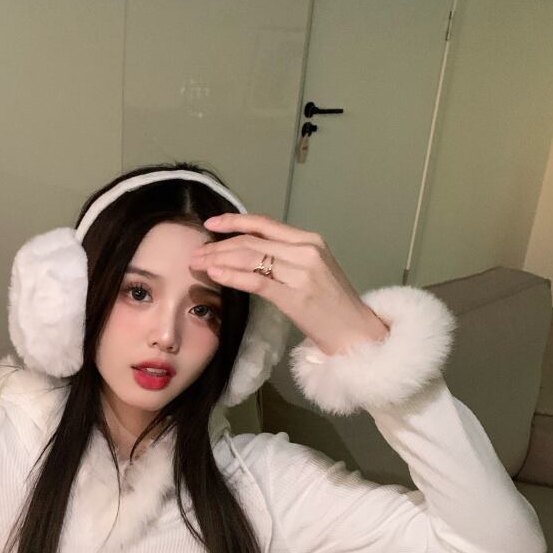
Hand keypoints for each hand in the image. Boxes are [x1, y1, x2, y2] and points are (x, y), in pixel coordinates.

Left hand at [189, 212, 389, 355]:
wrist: (356, 331)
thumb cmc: (333, 305)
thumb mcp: (313, 271)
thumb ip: (287, 258)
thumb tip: (251, 254)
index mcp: (310, 241)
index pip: (264, 224)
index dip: (234, 221)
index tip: (211, 224)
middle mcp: (306, 251)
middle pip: (252, 240)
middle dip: (219, 245)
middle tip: (195, 252)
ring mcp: (300, 272)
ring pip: (250, 257)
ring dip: (218, 259)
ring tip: (198, 264)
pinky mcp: (293, 296)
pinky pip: (255, 281)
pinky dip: (231, 276)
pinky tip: (215, 274)